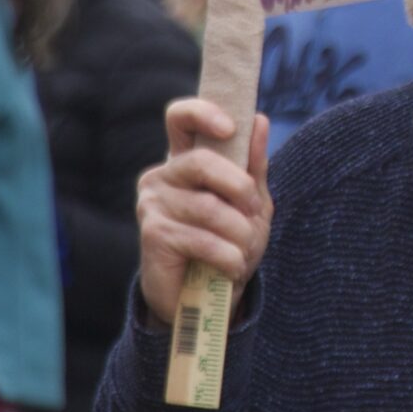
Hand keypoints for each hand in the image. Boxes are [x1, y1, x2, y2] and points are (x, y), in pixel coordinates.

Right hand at [135, 100, 272, 324]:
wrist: (208, 297)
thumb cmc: (228, 242)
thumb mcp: (250, 203)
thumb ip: (253, 164)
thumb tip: (260, 121)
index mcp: (186, 160)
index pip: (180, 117)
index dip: (203, 113)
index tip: (230, 128)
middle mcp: (163, 176)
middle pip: (202, 162)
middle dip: (240, 188)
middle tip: (253, 212)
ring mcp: (153, 203)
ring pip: (210, 207)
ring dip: (240, 233)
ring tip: (243, 249)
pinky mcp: (152, 234)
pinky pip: (203, 238)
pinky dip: (229, 256)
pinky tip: (230, 267)